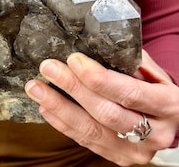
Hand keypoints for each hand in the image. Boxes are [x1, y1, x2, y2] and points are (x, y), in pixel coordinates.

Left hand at [25, 51, 178, 165]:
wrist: (169, 121)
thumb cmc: (157, 89)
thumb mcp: (154, 73)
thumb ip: (130, 62)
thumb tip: (96, 46)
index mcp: (168, 106)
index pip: (129, 93)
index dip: (98, 78)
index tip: (73, 60)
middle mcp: (154, 133)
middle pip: (106, 112)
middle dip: (73, 88)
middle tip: (48, 68)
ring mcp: (135, 150)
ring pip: (90, 130)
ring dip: (59, 106)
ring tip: (35, 88)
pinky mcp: (118, 157)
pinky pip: (85, 141)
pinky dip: (62, 123)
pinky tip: (45, 106)